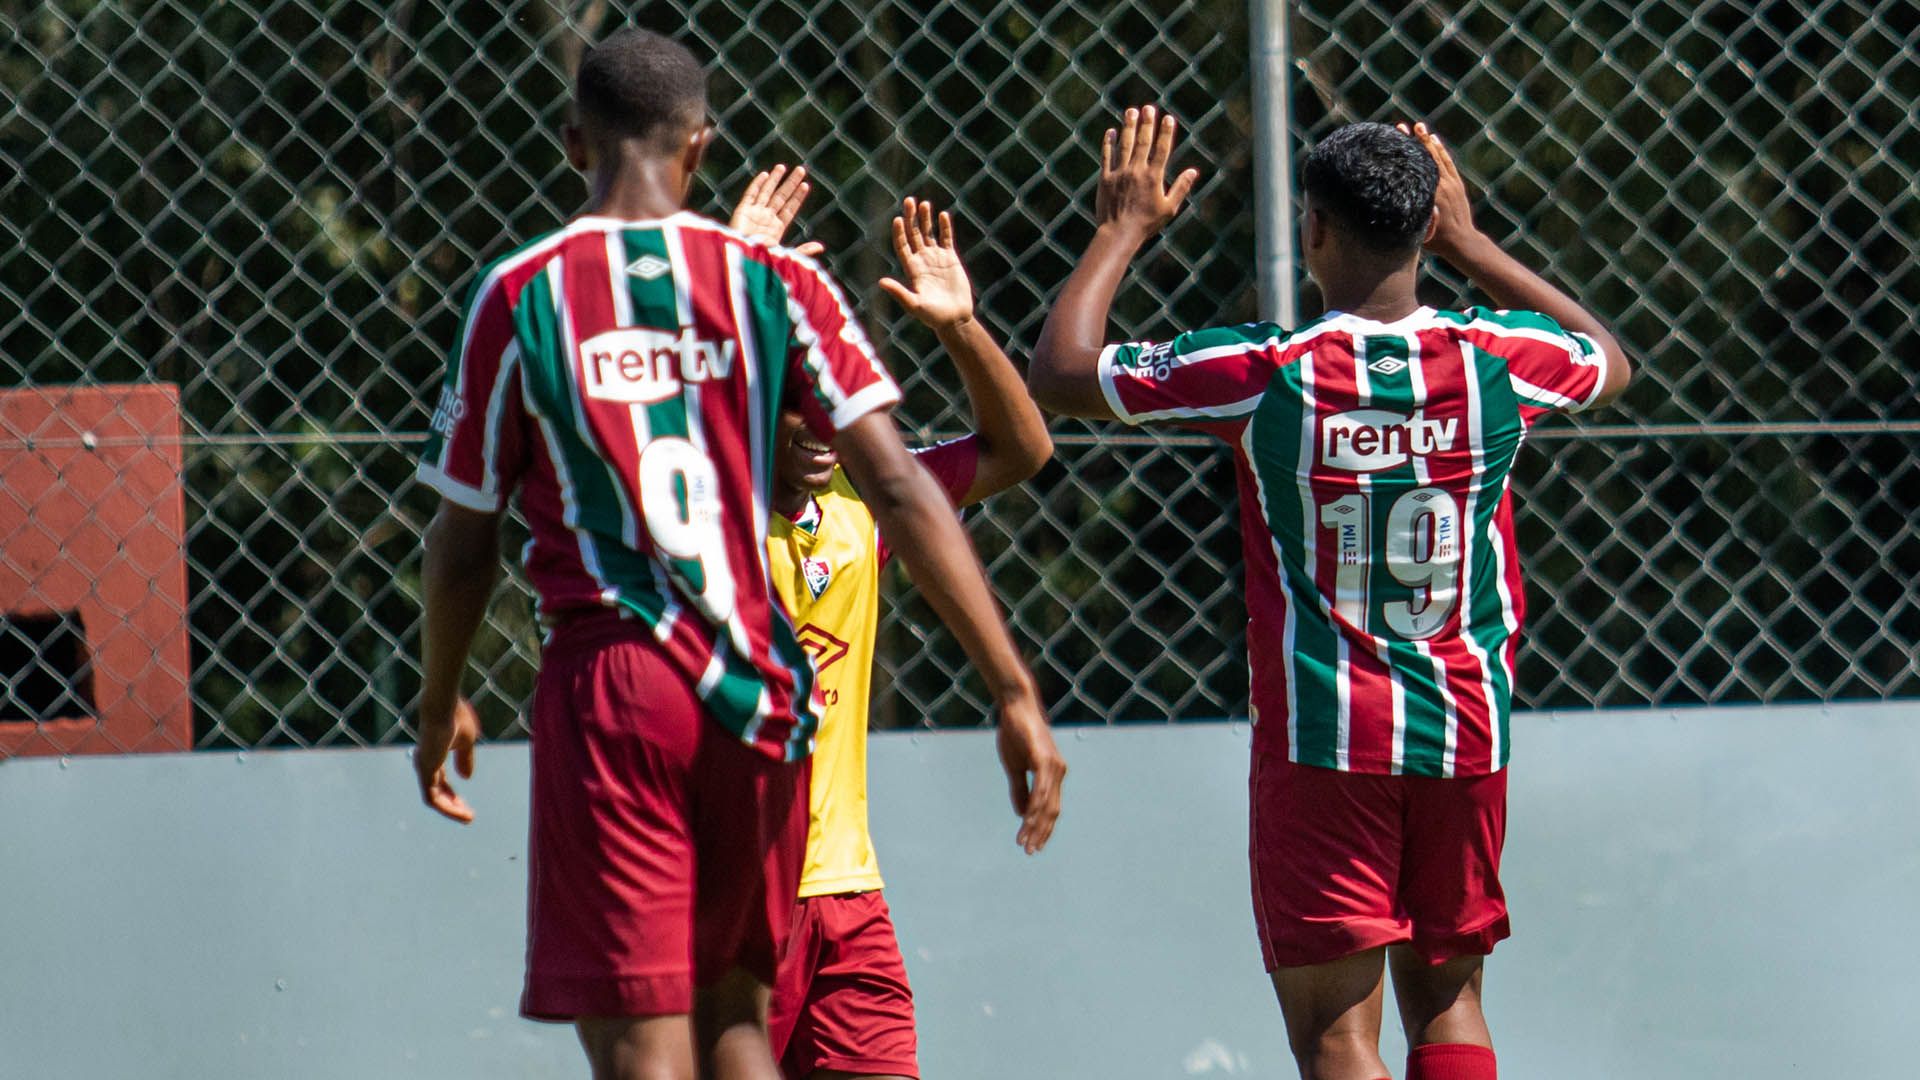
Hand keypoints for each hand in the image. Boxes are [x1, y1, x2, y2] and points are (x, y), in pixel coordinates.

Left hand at [414, 695, 479, 822]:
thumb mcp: (466, 741)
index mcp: (434, 755)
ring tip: (468, 818)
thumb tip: (466, 777)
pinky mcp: (425, 772)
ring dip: (451, 810)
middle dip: (452, 805)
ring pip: (434, 799)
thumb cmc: (455, 717)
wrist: (443, 707)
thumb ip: (465, 759)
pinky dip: (447, 808)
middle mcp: (426, 763)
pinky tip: (461, 812)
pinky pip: (432, 799)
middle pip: (436, 792)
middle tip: (468, 815)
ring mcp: (423, 768)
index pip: (440, 781)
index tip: (465, 804)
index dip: (452, 793)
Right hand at [729, 164, 825, 256]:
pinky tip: (766, 175)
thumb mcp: (786, 256)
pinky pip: (750, 195)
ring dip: (775, 179)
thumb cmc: (762, 264)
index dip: (797, 197)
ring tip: (783, 167)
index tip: (806, 185)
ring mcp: (754, 215)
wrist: (743, 263)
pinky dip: (757, 185)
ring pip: (766, 192)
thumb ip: (803, 250)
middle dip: (791, 183)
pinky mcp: (742, 212)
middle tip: (801, 169)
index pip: (790, 208)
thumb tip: (821, 247)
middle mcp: (766, 220)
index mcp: (777, 229)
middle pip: (781, 197)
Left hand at [877, 197, 973, 330]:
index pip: (902, 245)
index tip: (898, 219)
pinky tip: (943, 215)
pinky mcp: (951, 259)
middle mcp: (922, 260)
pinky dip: (945, 227)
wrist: (954, 319)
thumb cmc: (932, 316)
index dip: (900, 232)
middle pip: (914, 234)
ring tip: (925, 203)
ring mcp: (936, 258)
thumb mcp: (914, 305)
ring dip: (926, 219)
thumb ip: (899, 292)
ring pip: (929, 233)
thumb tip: (881, 282)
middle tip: (909, 200)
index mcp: (911, 269)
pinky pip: (946, 239)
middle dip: (911, 218)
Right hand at [995, 691, 1066, 854]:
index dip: (1042, 828)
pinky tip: (1026, 821)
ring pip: (1046, 804)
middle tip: (1029, 852)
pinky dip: (1034, 807)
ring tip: (1025, 842)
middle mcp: (1058, 772)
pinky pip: (1040, 789)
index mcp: (1052, 775)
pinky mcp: (1044, 759)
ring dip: (1035, 825)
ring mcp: (1053, 766)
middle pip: (1052, 811)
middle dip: (1040, 833)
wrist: (1016, 706)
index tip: (1032, 845)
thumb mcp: (1015, 767)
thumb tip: (1022, 814)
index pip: (1050, 808)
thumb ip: (1020, 790)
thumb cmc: (1016, 734)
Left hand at [1096, 105, 1200, 240]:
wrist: (1118, 234)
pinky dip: (1109, 143)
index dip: (1165, 132)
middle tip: (1148, 107)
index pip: (1162, 149)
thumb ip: (1181, 188)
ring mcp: (1119, 174)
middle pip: (1143, 142)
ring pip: (1125, 145)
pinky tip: (1111, 132)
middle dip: (1146, 123)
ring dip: (1128, 127)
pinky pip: (1107, 157)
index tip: (1168, 118)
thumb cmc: (1146, 224)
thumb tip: (1194, 171)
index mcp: (1153, 178)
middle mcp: (1136, 172)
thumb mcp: (1169, 208)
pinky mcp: (1105, 179)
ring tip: (1131, 111)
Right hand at [1399, 121, 1480, 260]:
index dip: (1404, 152)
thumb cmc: (1435, 240)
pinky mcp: (1457, 184)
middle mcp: (1440, 185)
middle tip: (1401, 126)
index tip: (1395, 139)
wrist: (1462, 242)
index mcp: (1428, 195)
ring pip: (1437, 156)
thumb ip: (1405, 214)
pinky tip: (1433, 139)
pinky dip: (1440, 150)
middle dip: (1413, 140)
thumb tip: (1386, 204)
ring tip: (1418, 126)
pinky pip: (1447, 162)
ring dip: (1427, 140)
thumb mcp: (1416, 229)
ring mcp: (1450, 183)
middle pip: (1424, 157)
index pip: (1413, 168)